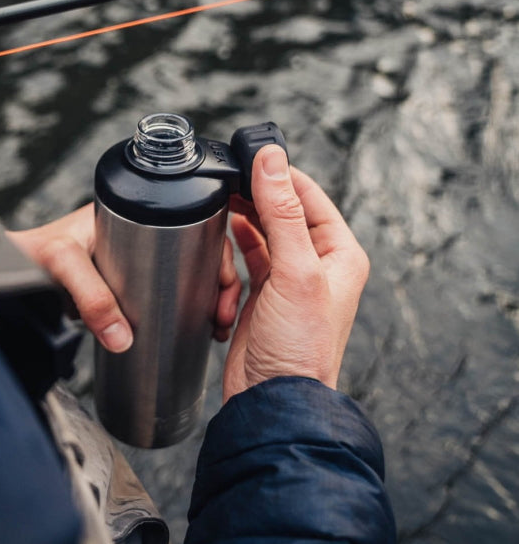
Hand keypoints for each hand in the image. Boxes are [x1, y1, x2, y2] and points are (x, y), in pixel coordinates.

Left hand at [8, 204, 241, 352]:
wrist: (7, 269)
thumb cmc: (32, 252)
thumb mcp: (64, 265)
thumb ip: (91, 298)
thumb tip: (124, 338)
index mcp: (132, 209)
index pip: (191, 221)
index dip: (216, 250)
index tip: (224, 283)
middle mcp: (140, 229)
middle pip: (197, 250)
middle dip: (220, 280)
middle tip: (222, 314)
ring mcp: (136, 256)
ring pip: (187, 272)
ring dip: (208, 296)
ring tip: (215, 326)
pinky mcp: (128, 281)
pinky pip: (167, 290)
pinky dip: (185, 306)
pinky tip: (195, 325)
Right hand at [223, 145, 368, 402]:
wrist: (272, 401)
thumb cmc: (299, 346)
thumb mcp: (294, 272)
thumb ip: (283, 212)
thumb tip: (272, 159)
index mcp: (338, 252)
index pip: (308, 194)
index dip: (278, 174)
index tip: (247, 158)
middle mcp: (315, 262)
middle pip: (278, 212)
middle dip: (250, 207)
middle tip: (223, 193)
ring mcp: (287, 278)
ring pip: (256, 235)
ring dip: (237, 240)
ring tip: (222, 245)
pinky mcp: (262, 295)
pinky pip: (241, 262)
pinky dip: (228, 267)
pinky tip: (222, 280)